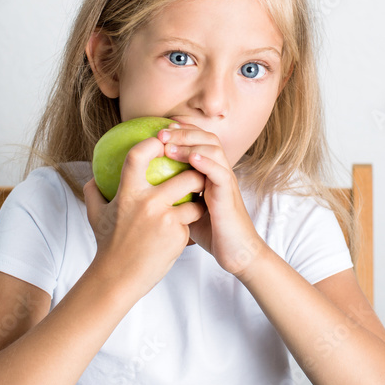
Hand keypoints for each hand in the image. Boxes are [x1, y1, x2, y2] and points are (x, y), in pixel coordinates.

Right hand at [83, 134, 205, 298]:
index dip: (153, 143)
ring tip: (195, 200)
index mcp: (127, 193)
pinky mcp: (178, 237)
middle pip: (185, 176)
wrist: (117, 278)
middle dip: (195, 173)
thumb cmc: (107, 244)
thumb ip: (94, 191)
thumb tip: (94, 175)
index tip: (161, 141)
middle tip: (195, 172)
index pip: (139, 155)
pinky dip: (187, 224)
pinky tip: (181, 229)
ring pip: (195, 200)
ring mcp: (166, 220)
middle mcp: (148, 203)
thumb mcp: (95, 215)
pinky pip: (190, 222)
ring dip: (197, 201)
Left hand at [157, 122, 267, 277]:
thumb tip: (148, 190)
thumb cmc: (212, 233)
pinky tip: (192, 160)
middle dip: (184, 132)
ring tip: (170, 146)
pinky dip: (207, 163)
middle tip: (162, 133)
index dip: (182, 131)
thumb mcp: (188, 209)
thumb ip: (176, 194)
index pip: (199, 141)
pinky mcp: (229, 197)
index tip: (161, 130)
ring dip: (191, 145)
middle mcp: (220, 173)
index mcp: (210, 172)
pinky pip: (220, 174)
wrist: (236, 254)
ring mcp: (226, 183)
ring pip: (214, 150)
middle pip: (207, 139)